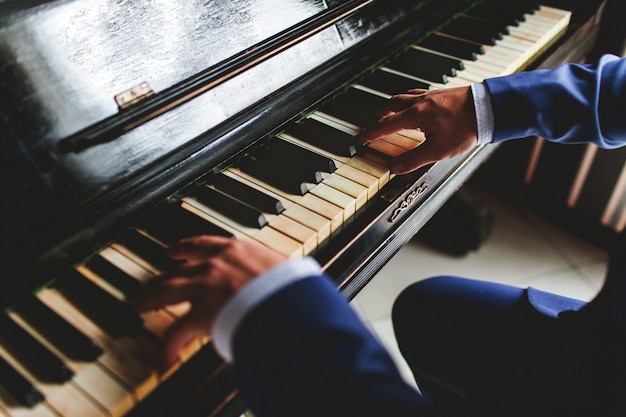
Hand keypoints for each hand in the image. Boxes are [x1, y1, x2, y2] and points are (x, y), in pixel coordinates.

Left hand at [133, 235, 286, 364]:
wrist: (289, 303)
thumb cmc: (293, 287)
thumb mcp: (282, 267)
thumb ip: (271, 270)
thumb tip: (285, 277)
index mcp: (234, 250)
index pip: (202, 244)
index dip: (185, 248)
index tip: (175, 251)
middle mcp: (214, 265)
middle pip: (177, 270)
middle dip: (161, 277)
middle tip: (149, 282)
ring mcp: (203, 289)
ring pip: (167, 292)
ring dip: (151, 300)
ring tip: (140, 304)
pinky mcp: (200, 316)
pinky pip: (177, 332)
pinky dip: (169, 347)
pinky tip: (165, 358)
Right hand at [354, 86, 477, 173]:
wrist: (488, 108)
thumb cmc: (465, 128)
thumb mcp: (438, 150)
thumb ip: (414, 159)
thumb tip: (395, 167)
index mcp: (415, 116)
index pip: (385, 126)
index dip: (370, 134)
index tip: (359, 139)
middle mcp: (420, 102)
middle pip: (392, 104)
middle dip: (381, 113)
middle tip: (375, 119)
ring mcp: (432, 95)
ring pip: (405, 96)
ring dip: (395, 103)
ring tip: (392, 109)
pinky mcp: (443, 93)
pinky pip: (420, 92)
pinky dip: (412, 98)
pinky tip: (419, 103)